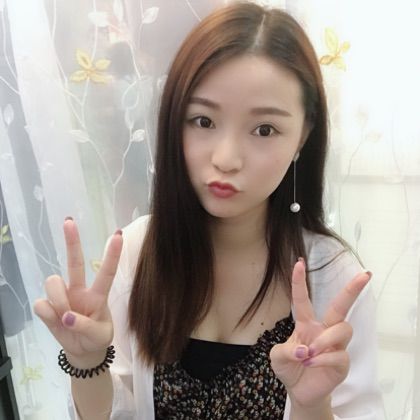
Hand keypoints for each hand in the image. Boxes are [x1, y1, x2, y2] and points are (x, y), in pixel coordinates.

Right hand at [33, 218, 122, 359]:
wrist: (83, 351)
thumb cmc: (97, 337)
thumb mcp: (100, 335)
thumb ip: (86, 326)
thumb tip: (66, 316)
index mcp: (98, 294)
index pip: (106, 272)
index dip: (112, 254)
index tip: (118, 234)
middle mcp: (80, 290)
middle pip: (74, 262)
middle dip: (72, 241)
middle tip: (69, 221)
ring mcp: (63, 296)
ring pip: (53, 282)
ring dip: (59, 300)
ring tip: (66, 319)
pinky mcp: (47, 307)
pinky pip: (41, 304)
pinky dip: (47, 314)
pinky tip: (55, 321)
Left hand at [269, 258, 370, 408]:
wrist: (299, 392)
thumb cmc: (289, 368)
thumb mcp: (277, 357)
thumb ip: (285, 350)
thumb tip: (305, 350)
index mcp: (306, 323)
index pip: (303, 299)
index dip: (299, 282)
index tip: (298, 263)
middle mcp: (324, 330)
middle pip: (341, 306)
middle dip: (352, 290)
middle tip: (364, 275)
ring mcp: (335, 346)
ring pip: (342, 329)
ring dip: (325, 339)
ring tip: (309, 353)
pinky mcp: (342, 363)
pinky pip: (339, 354)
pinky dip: (323, 359)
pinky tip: (312, 363)